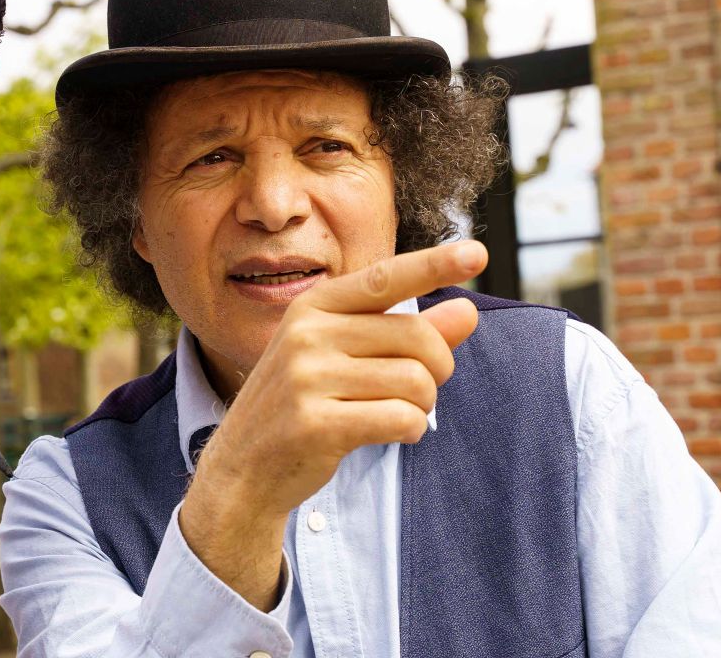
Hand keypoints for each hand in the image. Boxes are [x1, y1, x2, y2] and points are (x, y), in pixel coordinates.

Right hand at [178, 240, 487, 608]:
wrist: (243, 467)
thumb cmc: (302, 405)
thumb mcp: (345, 358)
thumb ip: (406, 333)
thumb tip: (467, 311)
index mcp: (312, 307)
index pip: (384, 279)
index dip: (434, 265)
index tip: (478, 253)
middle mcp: (306, 334)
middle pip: (417, 337)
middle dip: (437, 369)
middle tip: (420, 389)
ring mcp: (306, 378)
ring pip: (416, 381)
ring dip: (422, 405)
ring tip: (396, 413)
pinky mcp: (316, 423)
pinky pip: (401, 418)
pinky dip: (411, 430)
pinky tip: (391, 433)